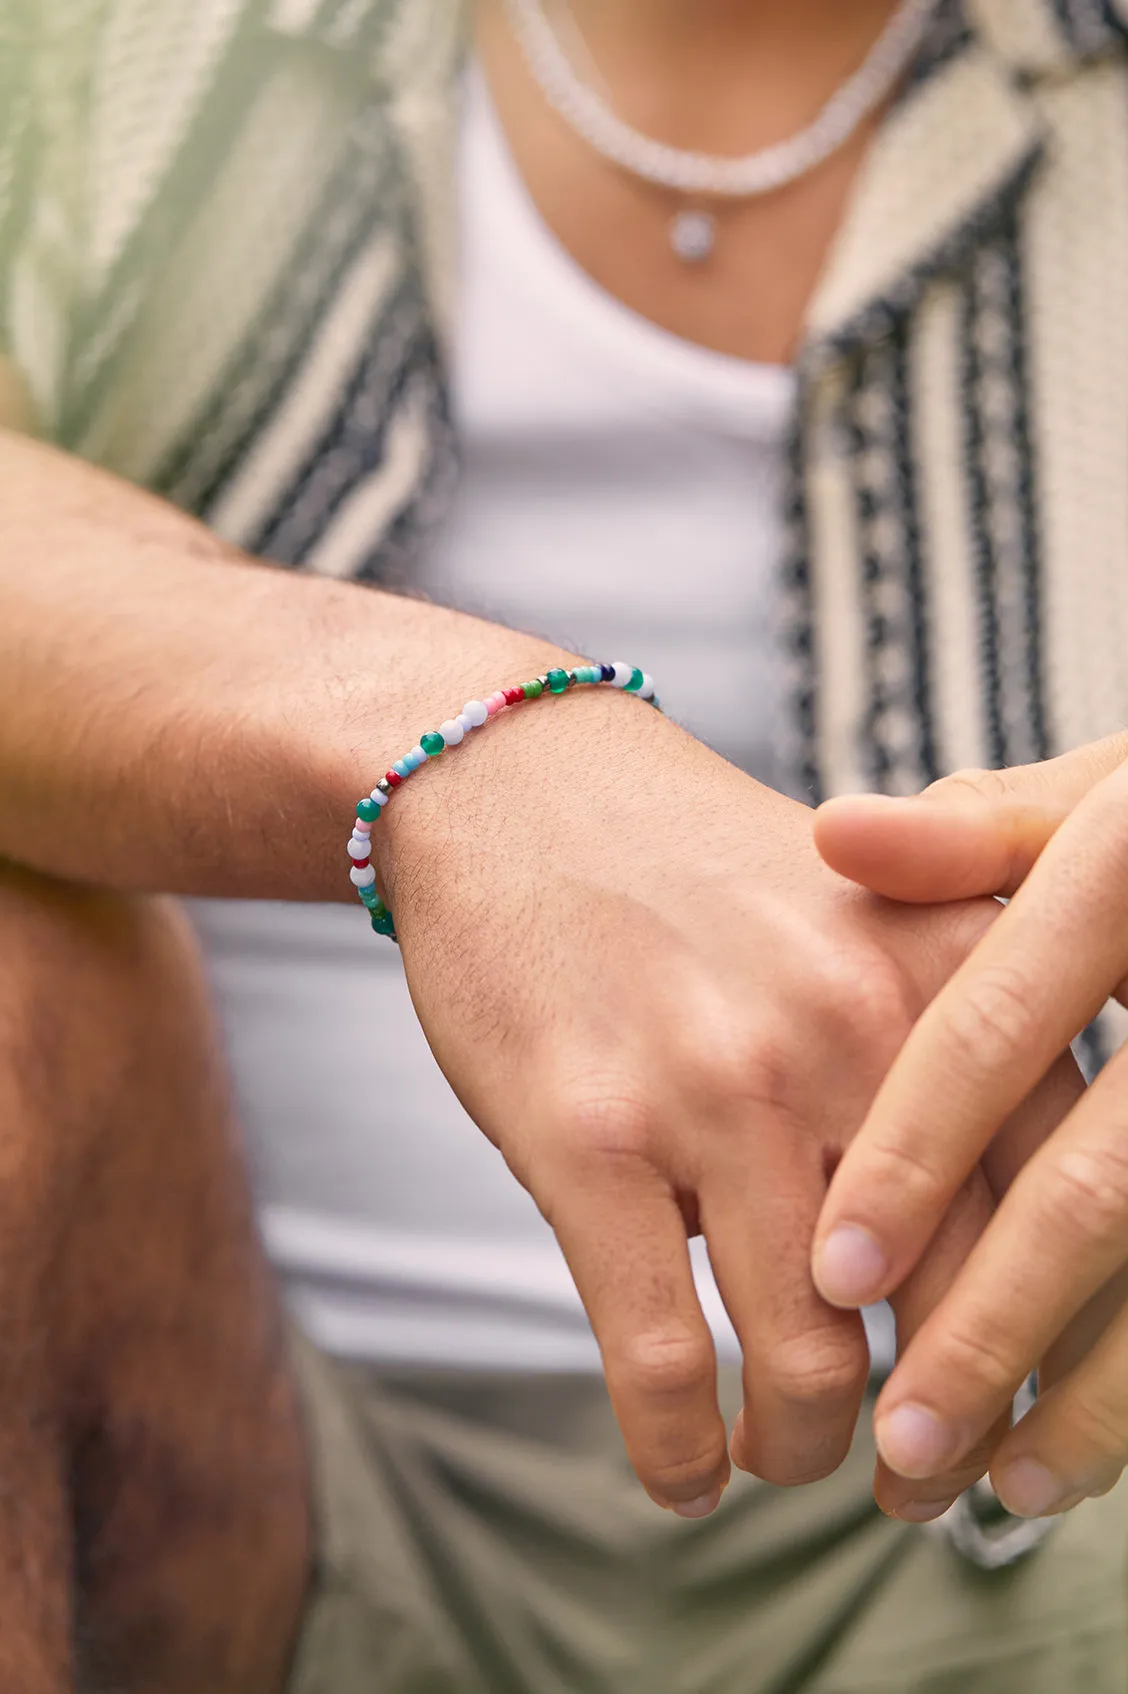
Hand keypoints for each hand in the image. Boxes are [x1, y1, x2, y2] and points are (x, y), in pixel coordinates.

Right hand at [372, 686, 1078, 1516]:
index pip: (1063, 1204)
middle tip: (918, 1478)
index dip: (1056, 1344)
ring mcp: (718, 1087)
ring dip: (804, 1454)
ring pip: (812, 1364)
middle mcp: (853, 1033)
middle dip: (943, 1436)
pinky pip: (661, 1357)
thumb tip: (1027, 1239)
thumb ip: (962, 1045)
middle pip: (955, 1309)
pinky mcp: (588, 1135)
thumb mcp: (867, 913)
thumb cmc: (697, 875)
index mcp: (946, 975)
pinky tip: (681, 1472)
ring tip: (783, 1456)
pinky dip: (677, 1453)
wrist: (519, 789)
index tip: (1023, 1410)